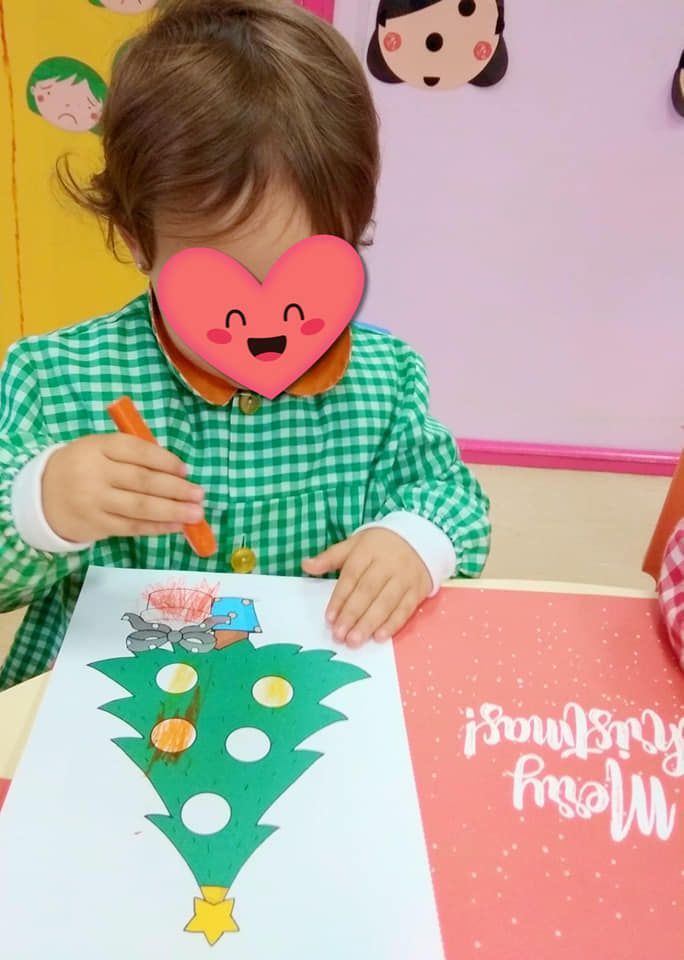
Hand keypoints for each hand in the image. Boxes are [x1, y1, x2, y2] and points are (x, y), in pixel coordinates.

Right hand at [42, 434, 204, 542]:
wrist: (41, 496)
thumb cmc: (82, 467)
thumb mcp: (99, 450)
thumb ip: (132, 455)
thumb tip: (176, 471)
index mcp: (98, 446)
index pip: (137, 451)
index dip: (165, 461)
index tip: (186, 470)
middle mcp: (96, 473)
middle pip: (143, 481)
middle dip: (176, 489)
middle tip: (199, 494)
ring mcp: (95, 501)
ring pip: (140, 507)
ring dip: (172, 511)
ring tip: (195, 513)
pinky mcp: (96, 525)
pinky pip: (132, 527)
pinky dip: (157, 527)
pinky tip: (176, 526)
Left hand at [302, 528, 431, 647]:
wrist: (419, 537)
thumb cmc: (379, 545)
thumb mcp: (354, 544)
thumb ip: (330, 557)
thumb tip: (306, 565)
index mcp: (368, 551)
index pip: (352, 576)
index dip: (340, 598)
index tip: (329, 619)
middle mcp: (388, 564)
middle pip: (368, 591)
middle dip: (353, 614)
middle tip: (340, 635)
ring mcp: (405, 577)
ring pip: (386, 602)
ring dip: (370, 623)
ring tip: (355, 640)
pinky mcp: (418, 589)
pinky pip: (405, 609)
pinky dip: (393, 624)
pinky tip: (379, 637)